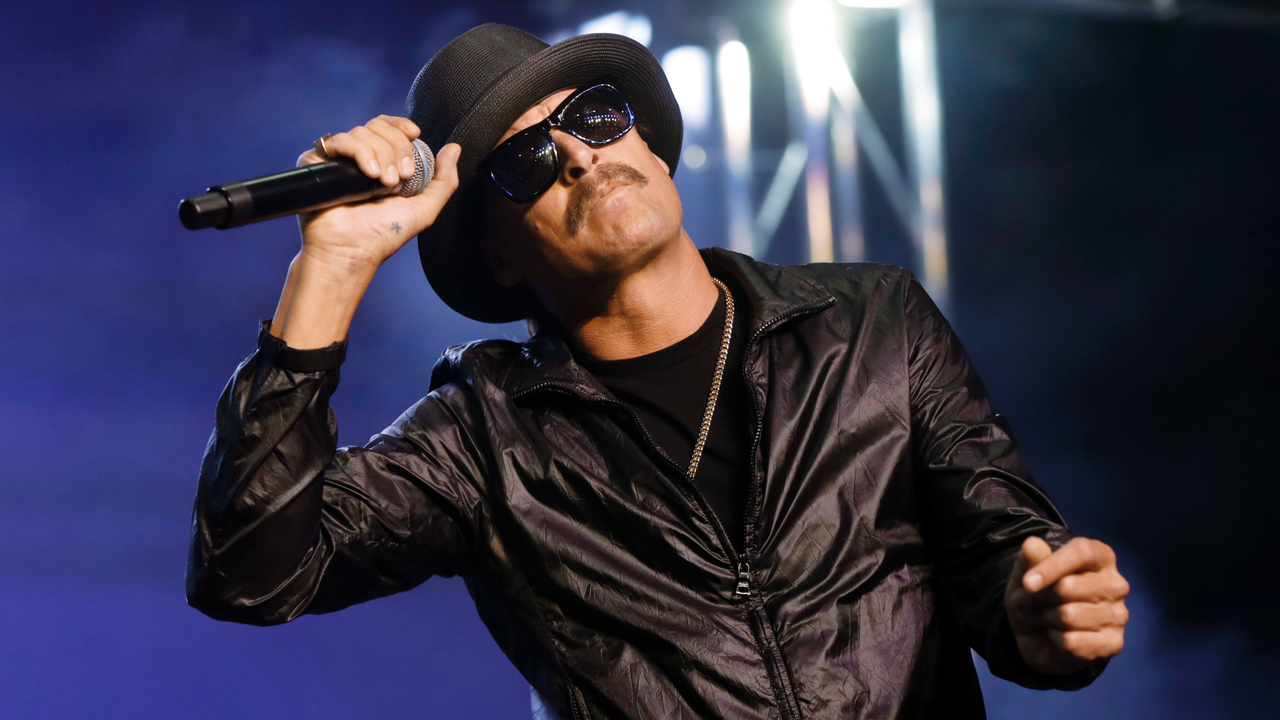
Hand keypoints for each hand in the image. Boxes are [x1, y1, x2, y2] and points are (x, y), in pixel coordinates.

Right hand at [268, 117, 460, 348]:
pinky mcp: (317, 162)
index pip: (389, 127)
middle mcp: (359, 158)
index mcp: (383, 162)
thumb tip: (455, 148)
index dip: (401, 125)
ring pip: (361, 132)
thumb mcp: (425, 208)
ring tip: (384, 183)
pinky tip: (369, 173)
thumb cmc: (384, 235)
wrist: (353, 250)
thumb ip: (444, 180)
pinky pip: (338, 141)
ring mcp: (338, 160)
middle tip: (400, 178)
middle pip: (378, 126)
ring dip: (381, 154)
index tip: (415, 134)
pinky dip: (360, 152)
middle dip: (396, 147)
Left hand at [1005, 536, 1129, 674]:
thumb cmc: (1038, 594)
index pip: (1081, 552)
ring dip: (1044, 619)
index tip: (1027, 583)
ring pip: (1069, 616)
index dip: (1051, 566)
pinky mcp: (1114, 643)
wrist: (1040, 636)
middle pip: (1068, 586)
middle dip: (1036, 597)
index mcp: (1100, 556)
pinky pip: (1073, 642)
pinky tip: (1057, 635)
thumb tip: (1031, 543)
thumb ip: (1031, 558)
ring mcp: (1118, 615)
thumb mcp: (1027, 572)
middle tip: (1023, 603)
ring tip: (1042, 618)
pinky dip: (1055, 639)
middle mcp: (1116, 584)